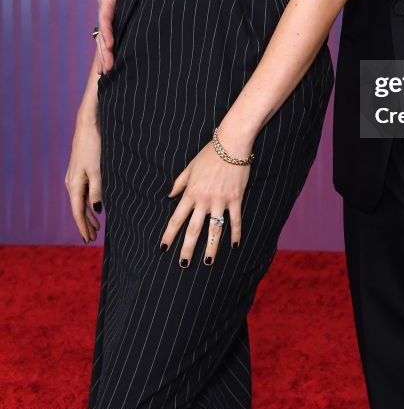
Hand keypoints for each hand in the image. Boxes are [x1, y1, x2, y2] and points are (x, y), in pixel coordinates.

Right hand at [64, 115, 102, 242]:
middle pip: (78, 208)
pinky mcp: (80, 169)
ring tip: (96, 226)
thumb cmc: (94, 146)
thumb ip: (98, 191)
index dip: (83, 227)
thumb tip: (96, 210)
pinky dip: (89, 202)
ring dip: (88, 214)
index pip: (77, 212)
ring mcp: (75, 176)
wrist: (88, 125)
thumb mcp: (98, 170)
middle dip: (85, 224)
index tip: (88, 239)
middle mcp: (71, 182)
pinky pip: (83, 191)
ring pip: (81, 200)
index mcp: (74, 185)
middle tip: (92, 238)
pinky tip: (96, 206)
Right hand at [95, 0, 136, 72]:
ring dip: (105, 55)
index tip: (111, 44)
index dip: (108, 30)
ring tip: (106, 74)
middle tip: (108, 69)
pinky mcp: (116, 19)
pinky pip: (112, 36)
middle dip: (105, 51)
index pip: (106, 15)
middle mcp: (106, 7)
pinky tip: (111, 66)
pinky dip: (110, 51)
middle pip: (103, 32)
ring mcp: (110, 15)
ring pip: (105, 38)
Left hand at [159, 131, 249, 266]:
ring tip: (208, 262)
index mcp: (190, 193)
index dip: (169, 235)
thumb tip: (170, 196)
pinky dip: (235, 234)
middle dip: (187, 248)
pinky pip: (235, 220)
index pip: (176, 219)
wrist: (231, 143)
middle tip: (183, 265)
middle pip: (194, 229)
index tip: (163, 249)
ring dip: (211, 247)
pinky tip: (235, 246)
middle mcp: (204, 200)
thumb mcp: (190, 167)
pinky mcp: (235, 198)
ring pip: (214, 229)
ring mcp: (220, 200)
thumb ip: (179, 183)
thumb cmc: (209, 153)